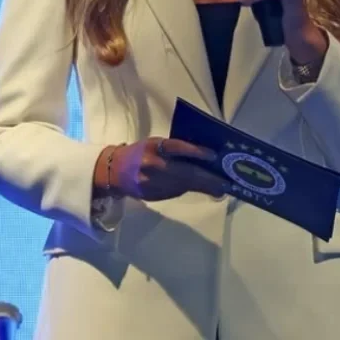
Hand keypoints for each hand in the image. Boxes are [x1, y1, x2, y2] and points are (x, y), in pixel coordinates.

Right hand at [108, 137, 227, 200]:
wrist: (113, 171)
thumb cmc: (139, 152)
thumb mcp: (154, 144)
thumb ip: (174, 149)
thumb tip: (202, 156)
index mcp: (154, 147)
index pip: (176, 148)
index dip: (195, 151)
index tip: (213, 155)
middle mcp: (153, 165)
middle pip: (185, 173)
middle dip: (208, 178)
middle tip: (225, 182)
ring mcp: (153, 183)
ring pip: (184, 185)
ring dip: (205, 187)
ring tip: (221, 188)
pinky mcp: (154, 195)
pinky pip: (176, 192)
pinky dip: (191, 190)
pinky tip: (206, 190)